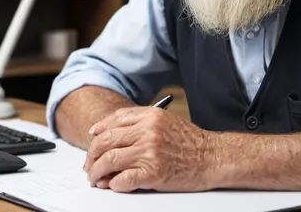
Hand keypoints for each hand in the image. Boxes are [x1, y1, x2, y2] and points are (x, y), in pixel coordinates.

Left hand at [83, 106, 215, 192]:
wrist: (211, 157)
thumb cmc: (190, 141)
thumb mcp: (166, 121)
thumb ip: (141, 122)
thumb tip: (110, 132)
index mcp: (151, 116)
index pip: (115, 120)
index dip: (99, 130)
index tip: (93, 138)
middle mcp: (148, 131)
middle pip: (106, 141)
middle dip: (92, 155)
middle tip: (90, 165)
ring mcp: (150, 151)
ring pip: (108, 161)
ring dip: (97, 172)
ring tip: (97, 178)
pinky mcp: (152, 173)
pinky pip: (122, 180)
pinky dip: (113, 184)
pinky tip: (114, 185)